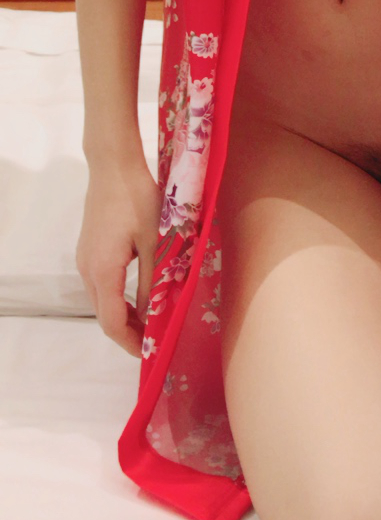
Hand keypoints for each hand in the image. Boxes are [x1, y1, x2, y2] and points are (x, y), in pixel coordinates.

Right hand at [76, 158, 162, 357]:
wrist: (114, 166)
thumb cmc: (139, 200)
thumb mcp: (155, 242)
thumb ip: (155, 281)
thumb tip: (156, 314)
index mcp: (103, 271)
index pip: (113, 322)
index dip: (131, 343)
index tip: (150, 353)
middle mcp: (87, 270)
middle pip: (104, 316)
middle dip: (128, 333)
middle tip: (155, 341)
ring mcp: (85, 259)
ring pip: (101, 301)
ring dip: (123, 316)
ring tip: (151, 322)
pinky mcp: (89, 249)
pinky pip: (100, 285)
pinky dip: (118, 298)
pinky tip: (139, 296)